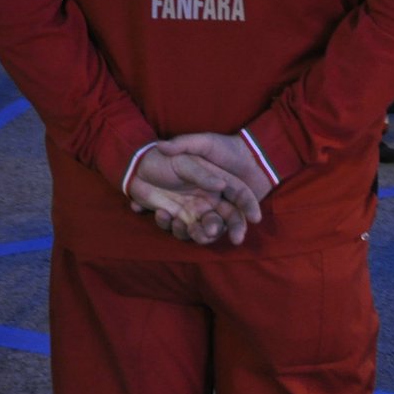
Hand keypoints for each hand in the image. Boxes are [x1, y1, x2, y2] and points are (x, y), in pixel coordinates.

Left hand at [128, 142, 262, 245]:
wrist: (138, 166)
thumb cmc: (167, 160)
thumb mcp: (186, 161)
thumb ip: (203, 174)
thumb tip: (220, 184)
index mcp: (217, 183)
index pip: (240, 196)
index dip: (250, 207)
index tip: (255, 218)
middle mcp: (209, 200)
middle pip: (227, 219)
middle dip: (226, 229)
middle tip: (212, 232)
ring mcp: (193, 211)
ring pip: (205, 230)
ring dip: (198, 234)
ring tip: (183, 225)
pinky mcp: (176, 218)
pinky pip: (180, 230)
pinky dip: (170, 226)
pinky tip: (160, 212)